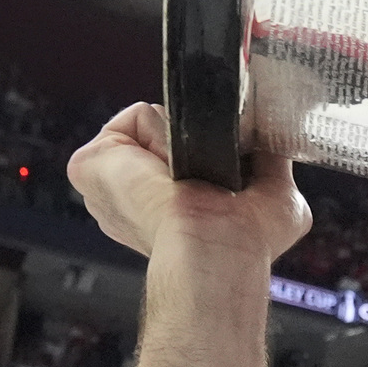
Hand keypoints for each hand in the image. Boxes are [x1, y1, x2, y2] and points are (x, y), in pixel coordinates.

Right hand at [68, 102, 310, 267]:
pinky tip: (167, 168)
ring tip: (186, 178)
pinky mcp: (89, 164)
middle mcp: (136, 195)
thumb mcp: (278, 196)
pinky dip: (161, 133)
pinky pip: (138, 117)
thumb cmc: (248, 241)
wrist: (217, 248)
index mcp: (171, 208)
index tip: (222, 173)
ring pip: (156, 122)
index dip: (209, 154)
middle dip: (194, 143)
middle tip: (206, 178)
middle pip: (172, 131)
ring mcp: (110, 180)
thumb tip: (272, 138)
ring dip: (182, 140)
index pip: (188, 154)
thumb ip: (274, 162)